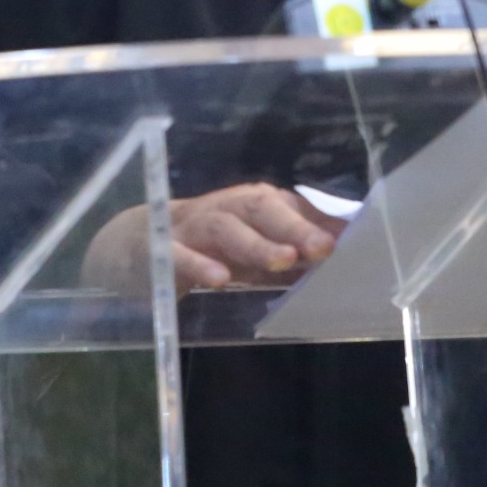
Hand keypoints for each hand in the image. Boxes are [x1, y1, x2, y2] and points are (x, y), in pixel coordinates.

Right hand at [82, 183, 347, 294]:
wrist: (135, 246)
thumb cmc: (209, 247)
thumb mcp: (253, 247)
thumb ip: (292, 250)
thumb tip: (342, 252)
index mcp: (251, 206)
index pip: (289, 207)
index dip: (319, 222)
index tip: (350, 240)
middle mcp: (225, 210)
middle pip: (261, 209)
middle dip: (294, 227)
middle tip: (323, 249)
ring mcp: (191, 228)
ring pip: (226, 228)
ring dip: (255, 244)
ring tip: (282, 261)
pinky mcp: (160, 250)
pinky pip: (179, 255)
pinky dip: (199, 265)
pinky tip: (219, 280)